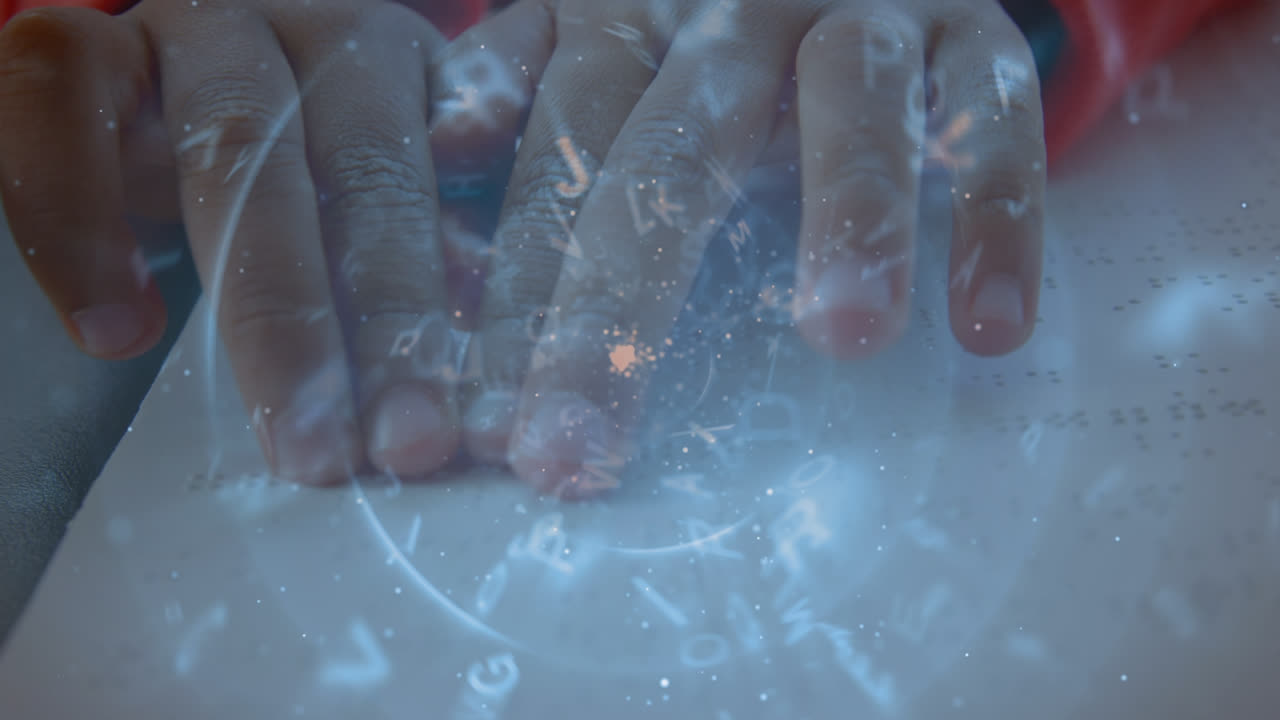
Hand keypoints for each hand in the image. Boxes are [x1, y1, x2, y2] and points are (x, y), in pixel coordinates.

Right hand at [0, 0, 484, 482]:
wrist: (180, 59)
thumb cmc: (302, 129)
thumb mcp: (394, 147)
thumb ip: (457, 192)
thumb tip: (499, 276)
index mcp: (393, 55)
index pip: (444, 177)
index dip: (460, 299)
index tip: (472, 419)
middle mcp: (305, 28)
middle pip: (360, 172)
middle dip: (387, 326)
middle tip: (406, 450)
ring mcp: (194, 31)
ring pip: (234, 155)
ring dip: (271, 312)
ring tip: (297, 439)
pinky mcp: (85, 48)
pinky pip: (57, 105)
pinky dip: (77, 219)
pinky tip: (115, 331)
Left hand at [434, 0, 1045, 495]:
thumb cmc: (706, 31)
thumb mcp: (604, 40)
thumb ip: (516, 87)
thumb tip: (435, 149)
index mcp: (625, 21)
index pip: (559, 156)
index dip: (519, 291)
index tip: (494, 434)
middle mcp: (735, 12)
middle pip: (670, 150)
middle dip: (619, 306)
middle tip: (582, 451)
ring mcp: (862, 15)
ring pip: (852, 100)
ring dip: (852, 213)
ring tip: (841, 339)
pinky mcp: (975, 35)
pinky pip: (997, 112)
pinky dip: (1000, 211)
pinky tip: (989, 324)